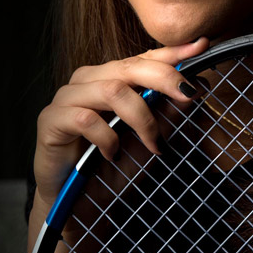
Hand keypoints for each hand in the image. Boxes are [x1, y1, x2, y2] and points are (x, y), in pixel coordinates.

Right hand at [32, 37, 209, 205]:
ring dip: (141, 118)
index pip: (145, 57)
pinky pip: (85, 118)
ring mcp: (67, 97)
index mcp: (112, 78)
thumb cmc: (115, 167)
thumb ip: (169, 111)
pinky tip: (114, 153)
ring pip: (112, 90)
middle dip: (164, 77)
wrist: (82, 205)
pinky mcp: (51, 119)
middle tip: (189, 94)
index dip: (173, 52)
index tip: (202, 47)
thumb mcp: (151, 137)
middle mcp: (89, 80)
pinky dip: (107, 138)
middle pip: (129, 67)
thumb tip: (199, 85)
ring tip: (154, 144)